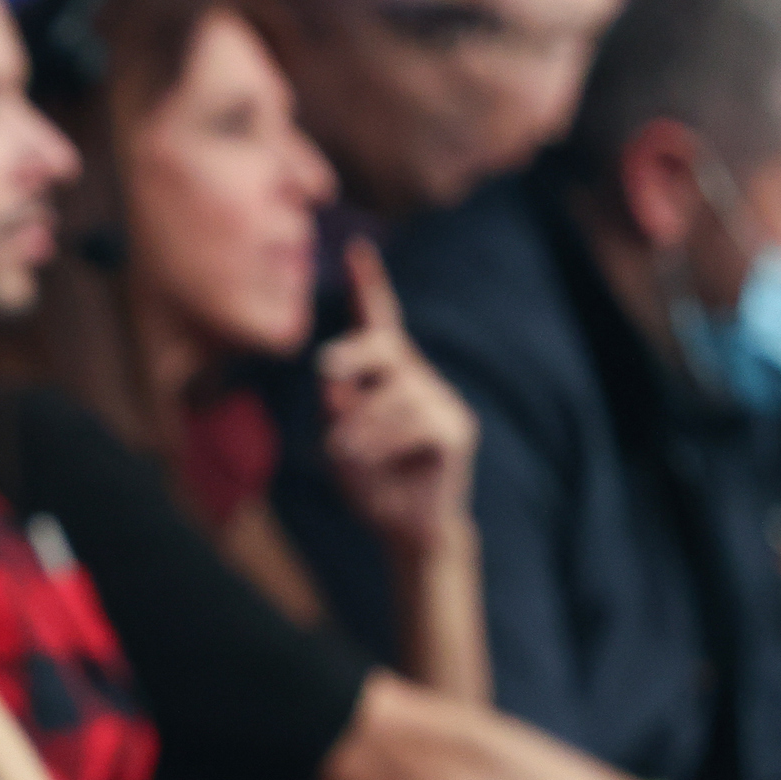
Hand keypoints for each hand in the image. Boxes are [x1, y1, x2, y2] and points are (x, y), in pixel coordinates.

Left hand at [317, 238, 478, 554]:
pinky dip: (383, 443)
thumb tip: (336, 384)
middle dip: (354, 352)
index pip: (378, 322)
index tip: (357, 250)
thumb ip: (337, 411)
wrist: (402, 529)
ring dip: (359, 427)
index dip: (368, 286)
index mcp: (383, 376)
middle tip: (325, 368)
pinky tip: (376, 463)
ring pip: (392, 397)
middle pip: (385, 346)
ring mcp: (439, 401)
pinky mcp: (455, 430)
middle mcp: (414, 378)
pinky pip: (414, 423)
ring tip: (346, 454)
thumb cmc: (368, 481)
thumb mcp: (338, 443)